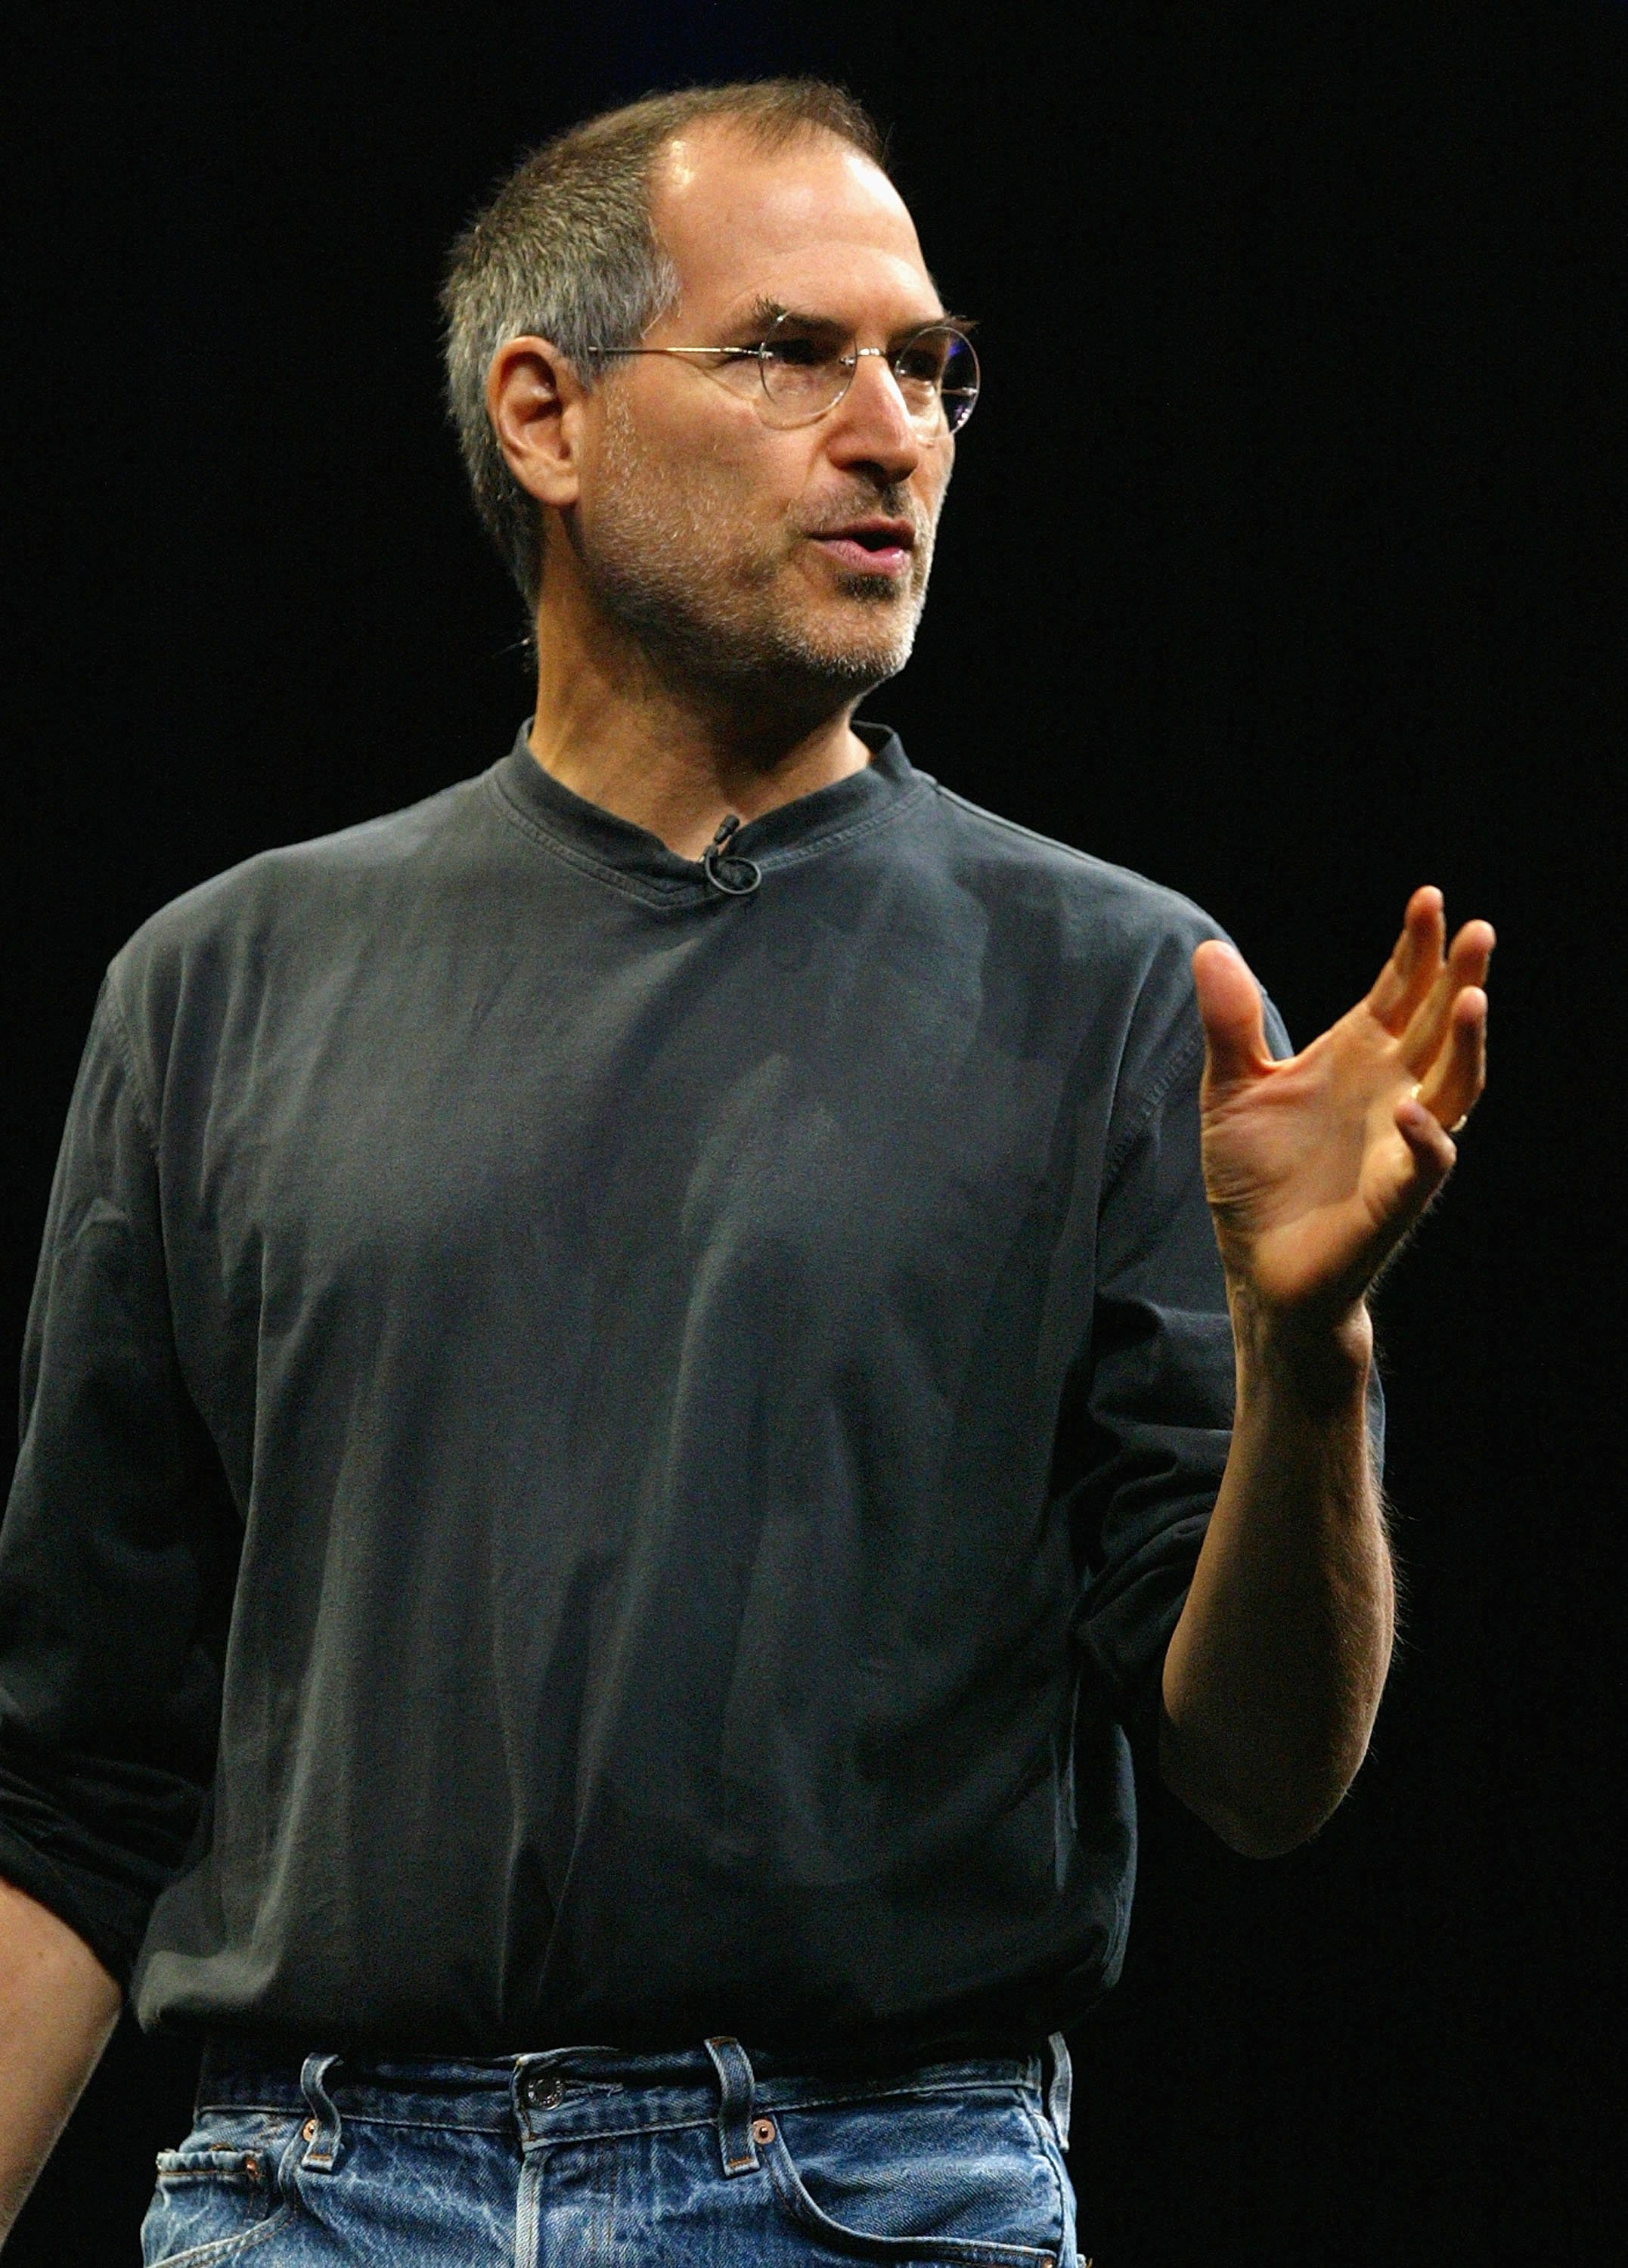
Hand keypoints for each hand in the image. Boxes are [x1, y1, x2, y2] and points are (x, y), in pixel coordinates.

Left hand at [1194, 888, 1492, 1324]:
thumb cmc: (1256, 1177)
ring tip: (1472, 997)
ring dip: (1468, 1044)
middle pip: (1441, 1023)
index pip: (1400, 990)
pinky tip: (1414, 1107)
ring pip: (1456, 1084)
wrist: (1260, 1265)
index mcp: (1357, 1056)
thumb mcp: (1231, 1090)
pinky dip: (1428, 1136)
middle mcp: (1392, 1089)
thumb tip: (1211, 948)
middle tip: (1476, 930)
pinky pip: (1429, 1161)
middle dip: (1460, 977)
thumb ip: (1230, 1023)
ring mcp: (1401, 1141)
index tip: (1428, 898)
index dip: (1416, 947)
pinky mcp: (1395, 1196)